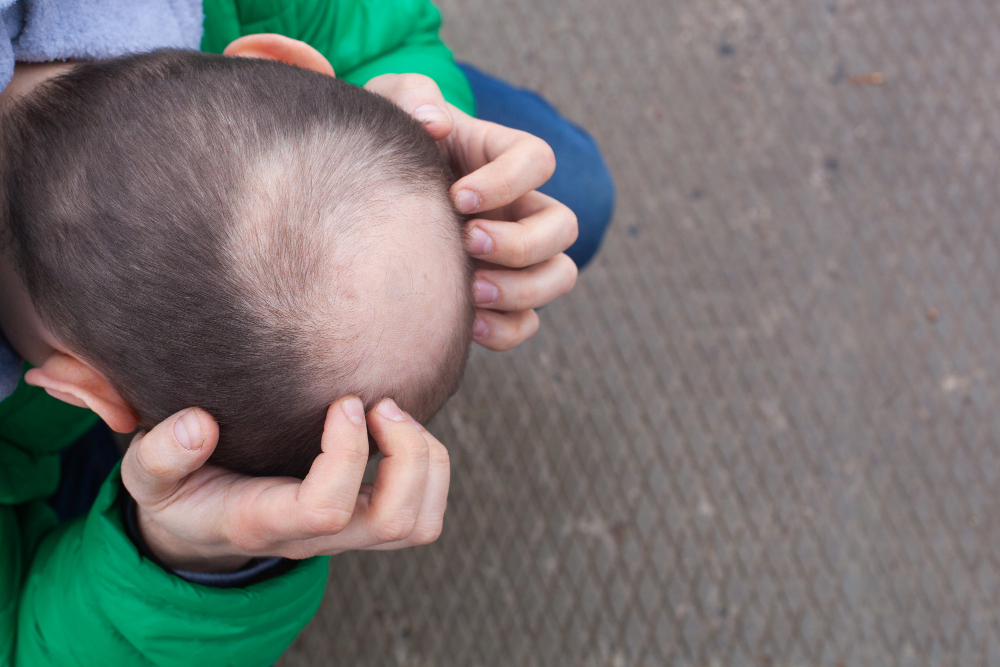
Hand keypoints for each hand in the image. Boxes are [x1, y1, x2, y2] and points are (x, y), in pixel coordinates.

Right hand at [120, 396, 448, 571]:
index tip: (343, 402)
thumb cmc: (180, 492)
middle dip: (406, 454)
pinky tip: (396, 427)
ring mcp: (347, 534)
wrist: (201, 528)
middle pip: (393, 521)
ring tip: (393, 412)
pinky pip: (423, 513)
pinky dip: (430, 466)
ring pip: (418, 523)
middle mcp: (317, 536)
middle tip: (381, 402)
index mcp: (264, 521)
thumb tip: (198, 425)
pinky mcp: (366, 521)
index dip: (347, 454)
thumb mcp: (149, 476)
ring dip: (425, 461)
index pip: (325, 509)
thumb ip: (160, 454)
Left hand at [365, 74, 578, 350]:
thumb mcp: (387, 111)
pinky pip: (526, 324)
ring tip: (470, 290)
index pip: (538, 160)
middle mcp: (519, 209)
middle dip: (521, 242)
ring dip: (522, 289)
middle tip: (468, 243)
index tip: (457, 195)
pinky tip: (464, 322)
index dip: (508, 180)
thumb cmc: (384, 151)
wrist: (362, 205)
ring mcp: (514, 257)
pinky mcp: (498, 299)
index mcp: (501, 159)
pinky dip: (504, 329)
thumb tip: (436, 123)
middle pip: (563, 226)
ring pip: (559, 276)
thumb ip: (409, 97)